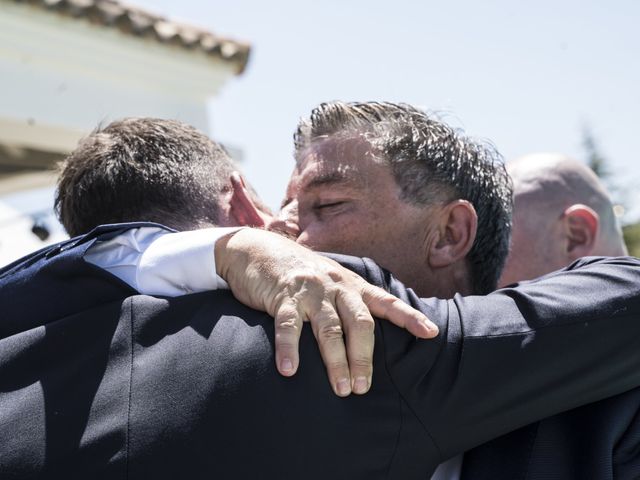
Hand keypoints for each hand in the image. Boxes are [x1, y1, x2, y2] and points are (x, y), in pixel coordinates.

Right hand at [215, 228, 437, 396]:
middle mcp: (336, 286)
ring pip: (329, 329)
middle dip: (363, 358)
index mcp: (351, 285)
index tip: (431, 333)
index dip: (409, 317)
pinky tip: (289, 370)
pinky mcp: (283, 295)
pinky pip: (288, 325)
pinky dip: (289, 349)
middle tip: (362, 388)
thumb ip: (349, 302)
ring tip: (341, 389)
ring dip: (336, 361)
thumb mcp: (331, 281)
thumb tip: (368, 333)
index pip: (386, 301)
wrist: (259, 250)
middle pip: (359, 323)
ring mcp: (310, 291)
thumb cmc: (300, 274)